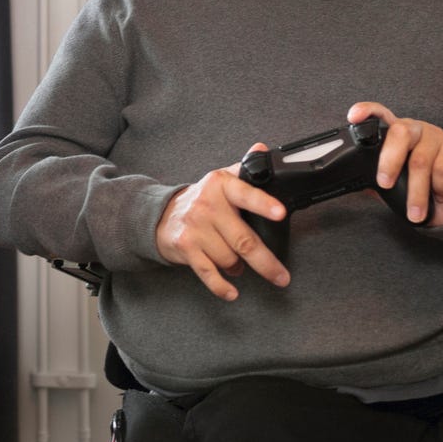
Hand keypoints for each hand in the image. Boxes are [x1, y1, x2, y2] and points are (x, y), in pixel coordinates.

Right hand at [152, 146, 290, 299]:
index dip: (264, 204)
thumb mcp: (221, 179)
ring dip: (238, 267)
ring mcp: (195, 228)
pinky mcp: (186, 247)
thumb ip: (244, 166)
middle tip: (282, 276)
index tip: (280, 214)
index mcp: (221, 185)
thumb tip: (262, 149)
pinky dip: (221, 286)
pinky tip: (231, 292)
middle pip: (243, 239)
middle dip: (266, 262)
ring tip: (238, 263)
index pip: (246, 194)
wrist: (161, 216)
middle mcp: (207, 205)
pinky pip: (209, 272)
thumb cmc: (201, 200)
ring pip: (229, 258)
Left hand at [348, 101, 442, 225]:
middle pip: (401, 132)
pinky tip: (438, 195)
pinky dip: (438, 188)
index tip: (354, 118)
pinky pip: (442, 169)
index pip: (380, 114)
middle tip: (384, 184)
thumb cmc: (417, 189)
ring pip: (421, 160)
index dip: (367, 112)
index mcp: (396, 134)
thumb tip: (354, 181)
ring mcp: (437, 136)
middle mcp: (416, 130)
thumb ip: (374, 177)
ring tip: (414, 213)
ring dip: (416, 192)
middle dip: (390, 161)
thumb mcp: (392, 183)